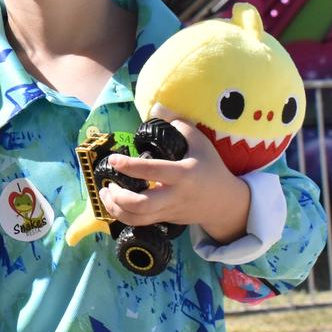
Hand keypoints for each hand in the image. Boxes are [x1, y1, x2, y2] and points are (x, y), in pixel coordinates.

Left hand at [98, 119, 250, 242]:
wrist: (225, 203)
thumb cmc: (211, 168)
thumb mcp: (200, 143)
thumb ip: (179, 124)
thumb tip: (158, 109)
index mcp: (183, 175)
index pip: (152, 171)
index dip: (129, 166)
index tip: (113, 159)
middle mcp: (174, 196)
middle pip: (141, 205)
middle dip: (118, 197)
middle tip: (108, 184)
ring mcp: (169, 211)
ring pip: (137, 219)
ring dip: (115, 209)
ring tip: (105, 193)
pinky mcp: (165, 220)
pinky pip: (140, 223)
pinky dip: (123, 215)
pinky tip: (114, 203)